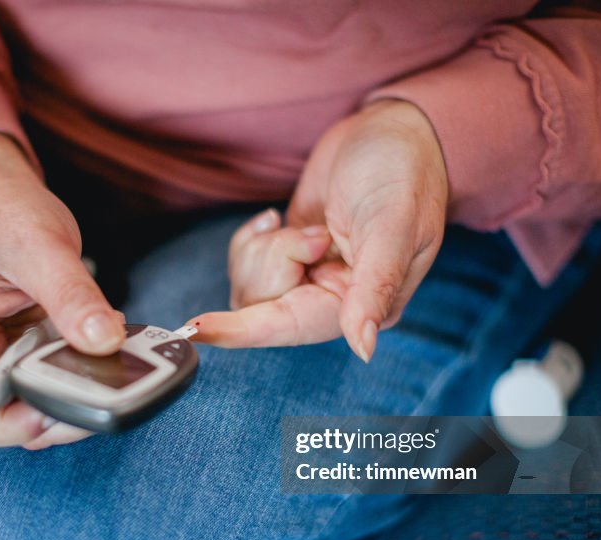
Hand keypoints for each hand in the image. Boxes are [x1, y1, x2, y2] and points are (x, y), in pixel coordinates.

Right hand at [0, 131, 124, 448]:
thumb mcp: (39, 244)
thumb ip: (71, 295)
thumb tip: (105, 342)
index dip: (13, 425)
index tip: (59, 402)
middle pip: (9, 423)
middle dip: (58, 414)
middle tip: (107, 387)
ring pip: (38, 409)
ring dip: (77, 395)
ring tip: (111, 366)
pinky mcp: (26, 355)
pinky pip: (55, 381)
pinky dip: (84, 376)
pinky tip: (106, 351)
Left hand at [191, 100, 447, 361]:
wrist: (391, 131)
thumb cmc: (403, 173)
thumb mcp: (393, 225)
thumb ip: (375, 287)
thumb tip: (364, 348)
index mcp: (365, 306)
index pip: (292, 328)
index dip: (242, 330)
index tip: (196, 329)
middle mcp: (333, 301)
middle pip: (261, 305)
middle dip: (274, 260)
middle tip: (315, 232)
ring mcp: (308, 279)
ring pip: (249, 287)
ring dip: (263, 248)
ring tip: (303, 223)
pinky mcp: (288, 259)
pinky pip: (245, 265)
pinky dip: (252, 239)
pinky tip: (277, 218)